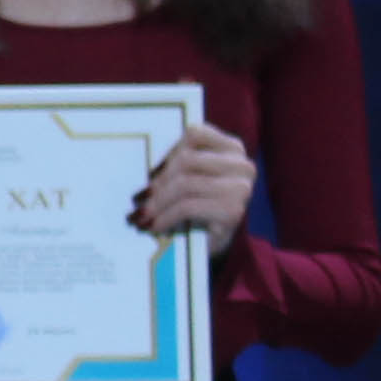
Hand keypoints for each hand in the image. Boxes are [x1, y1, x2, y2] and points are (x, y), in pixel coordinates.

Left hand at [134, 119, 256, 251]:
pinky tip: (154, 227)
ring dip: (157, 203)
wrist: (211, 244)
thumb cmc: (195, 208)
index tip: (150, 174)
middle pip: (187, 160)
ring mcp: (240, 188)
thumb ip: (176, 163)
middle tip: (138, 199)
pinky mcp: (233, 211)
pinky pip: (188, 207)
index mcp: (232, 148)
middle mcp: (242, 165)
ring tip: (141, 215)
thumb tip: (143, 160)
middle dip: (158, 182)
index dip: (168, 153)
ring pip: (185, 184)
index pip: (195, 135)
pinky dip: (166, 217)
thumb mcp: (187, 178)